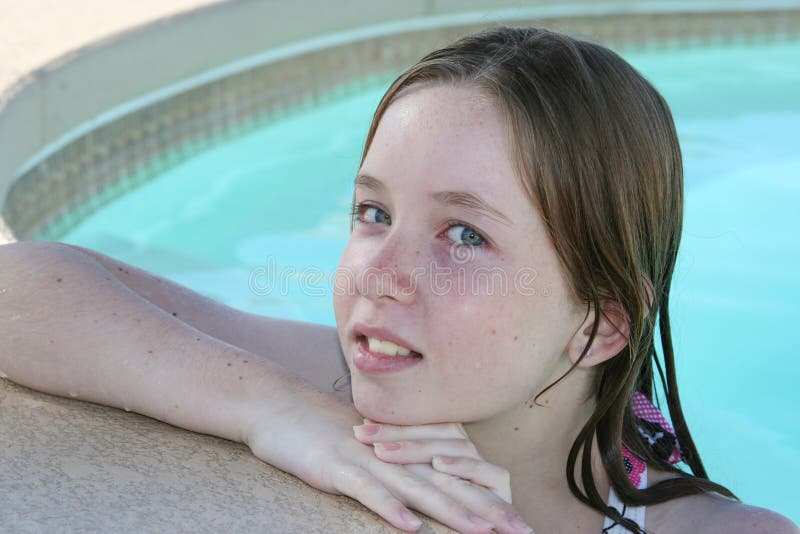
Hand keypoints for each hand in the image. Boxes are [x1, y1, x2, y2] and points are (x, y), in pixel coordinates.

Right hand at [245, 390, 531, 532]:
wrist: (280, 407)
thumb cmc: (324, 434)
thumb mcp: (368, 452)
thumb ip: (397, 470)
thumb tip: (421, 498)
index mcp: (405, 450)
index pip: (455, 476)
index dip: (488, 499)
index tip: (520, 522)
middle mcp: (394, 454)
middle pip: (447, 483)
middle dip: (487, 510)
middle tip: (522, 531)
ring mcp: (367, 459)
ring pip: (416, 488)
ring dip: (451, 511)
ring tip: (484, 532)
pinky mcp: (338, 468)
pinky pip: (367, 490)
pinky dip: (388, 508)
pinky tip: (410, 527)